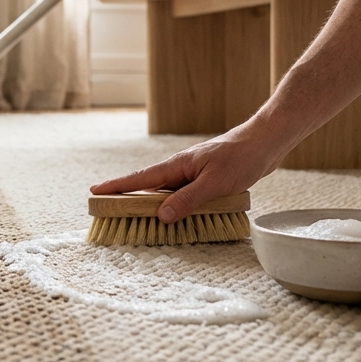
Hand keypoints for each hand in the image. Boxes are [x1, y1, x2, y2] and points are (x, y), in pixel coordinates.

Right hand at [90, 118, 289, 222]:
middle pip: (147, 187)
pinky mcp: (205, 180)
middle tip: (106, 212)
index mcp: (177, 166)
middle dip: (126, 198)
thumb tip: (161, 216)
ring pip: (165, 193)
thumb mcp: (214, 183)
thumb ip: (188, 200)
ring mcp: (192, 174)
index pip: (139, 179)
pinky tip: (173, 215)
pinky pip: (181, 195)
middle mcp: (181, 169)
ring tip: (132, 218)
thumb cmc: (242, 158)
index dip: (116, 186)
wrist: (266, 143)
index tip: (94, 193)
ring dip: (150, 205)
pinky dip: (172, 206)